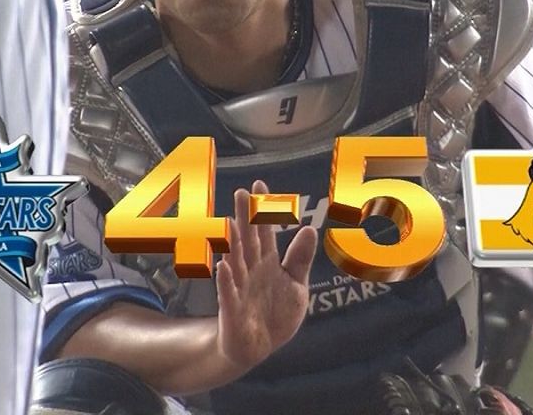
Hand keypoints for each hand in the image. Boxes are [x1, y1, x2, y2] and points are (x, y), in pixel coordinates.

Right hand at [215, 180, 317, 370]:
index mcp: (268, 262)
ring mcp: (241, 288)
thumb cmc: (276, 313)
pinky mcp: (233, 310)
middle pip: (248, 240)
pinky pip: (228, 294)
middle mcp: (252, 270)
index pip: (265, 231)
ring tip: (229, 223)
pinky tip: (224, 267)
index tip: (259, 185)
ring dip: (232, 243)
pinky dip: (226, 281)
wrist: (260, 347)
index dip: (262, 210)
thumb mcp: (296, 285)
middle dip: (245, 218)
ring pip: (236, 262)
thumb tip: (309, 228)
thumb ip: (300, 258)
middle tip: (240, 193)